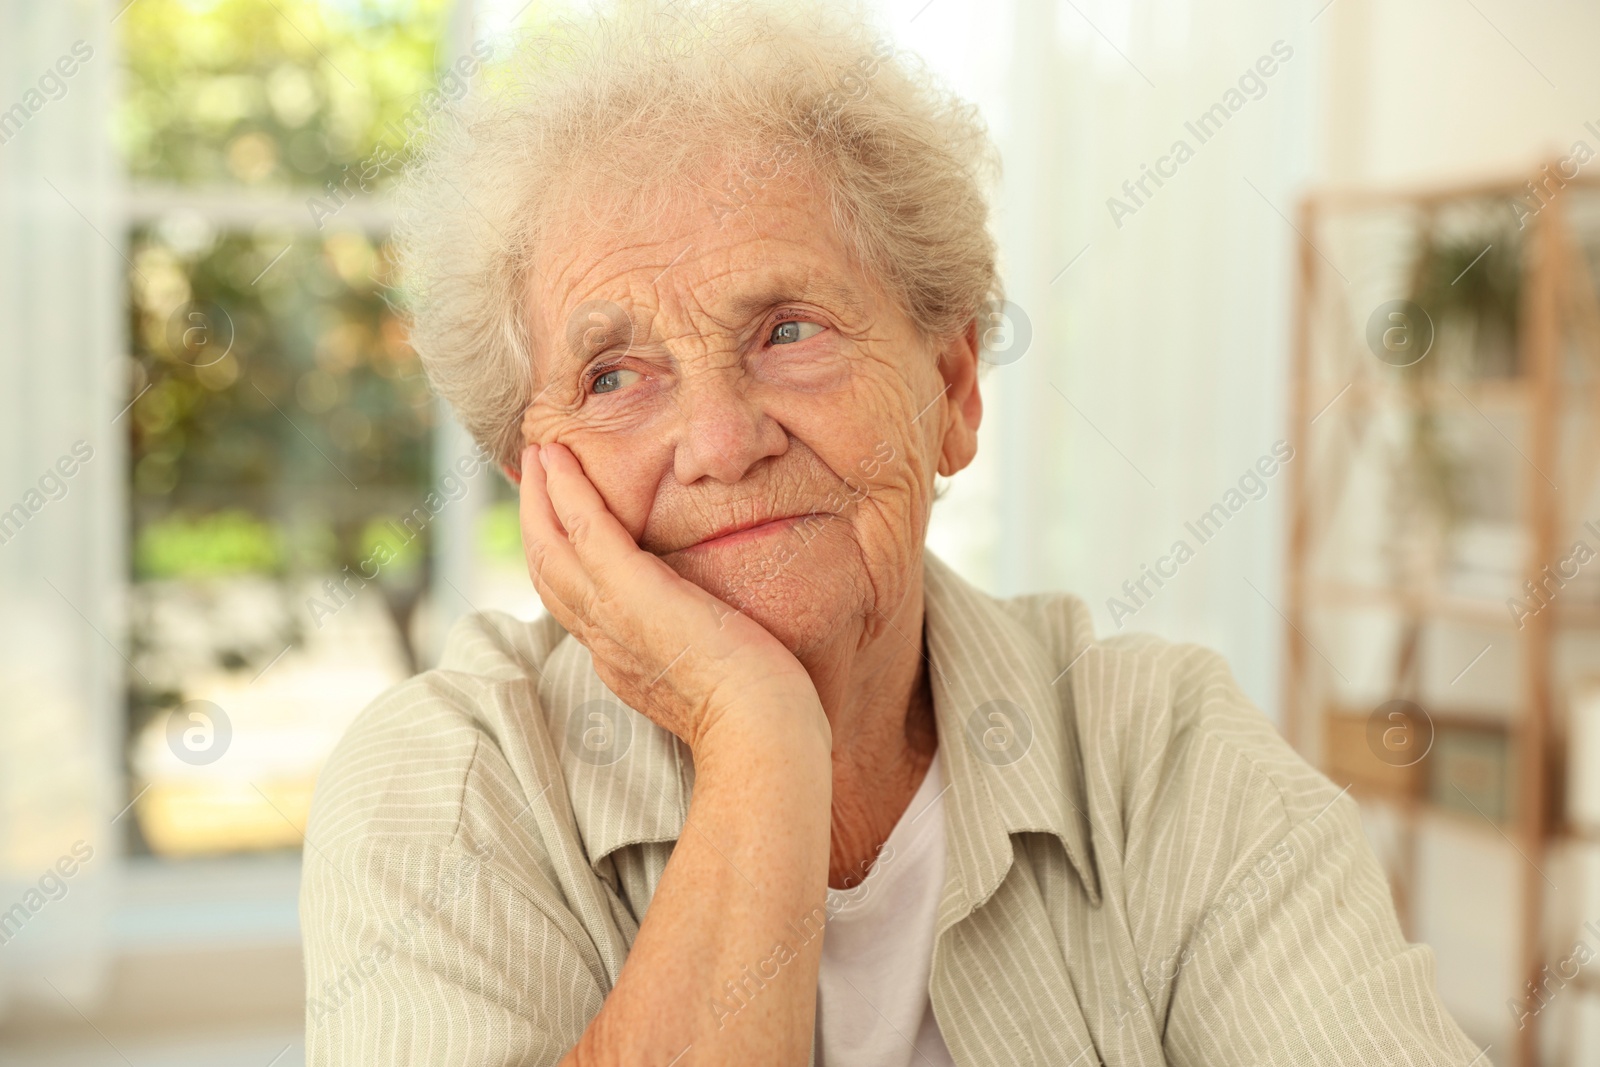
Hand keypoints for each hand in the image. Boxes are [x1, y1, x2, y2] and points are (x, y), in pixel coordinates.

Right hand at [519, 441, 823, 751]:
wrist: (765, 737)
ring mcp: (613, 618)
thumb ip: (706, 649)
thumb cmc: (765, 716)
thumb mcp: (721, 677)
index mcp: (624, 663)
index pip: (577, 603)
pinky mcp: (634, 594)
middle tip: (534, 472)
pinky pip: (587, 531)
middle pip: (548, 573)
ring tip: (538, 454)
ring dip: (540, 496)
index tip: (562, 524)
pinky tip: (559, 460)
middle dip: (536, 519)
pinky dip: (566, 491)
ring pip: (552, 548)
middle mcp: (606, 642)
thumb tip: (720, 627)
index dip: (562, 559)